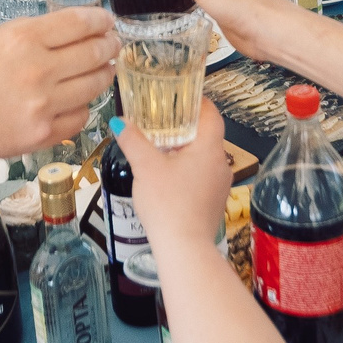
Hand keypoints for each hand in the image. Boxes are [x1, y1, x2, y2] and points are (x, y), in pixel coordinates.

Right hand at [0, 7, 117, 158]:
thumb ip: (35, 31)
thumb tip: (76, 26)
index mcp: (24, 39)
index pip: (80, 23)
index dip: (101, 20)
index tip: (107, 21)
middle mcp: (37, 70)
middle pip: (94, 52)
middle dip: (110, 45)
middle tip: (113, 43)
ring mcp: (42, 105)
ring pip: (94, 85)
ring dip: (105, 73)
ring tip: (105, 68)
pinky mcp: (42, 134)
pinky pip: (81, 117)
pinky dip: (84, 106)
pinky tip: (79, 99)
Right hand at [113, 104, 232, 258]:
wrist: (184, 248)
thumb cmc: (168, 202)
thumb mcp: (145, 167)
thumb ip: (133, 140)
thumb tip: (120, 122)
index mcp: (210, 147)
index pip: (211, 114)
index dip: (197, 102)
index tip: (181, 95)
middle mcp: (221, 163)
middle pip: (207, 135)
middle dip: (185, 127)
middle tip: (162, 121)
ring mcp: (220, 185)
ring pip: (204, 158)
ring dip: (185, 151)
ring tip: (161, 149)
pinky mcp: (214, 203)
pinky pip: (203, 177)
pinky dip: (188, 171)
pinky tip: (168, 178)